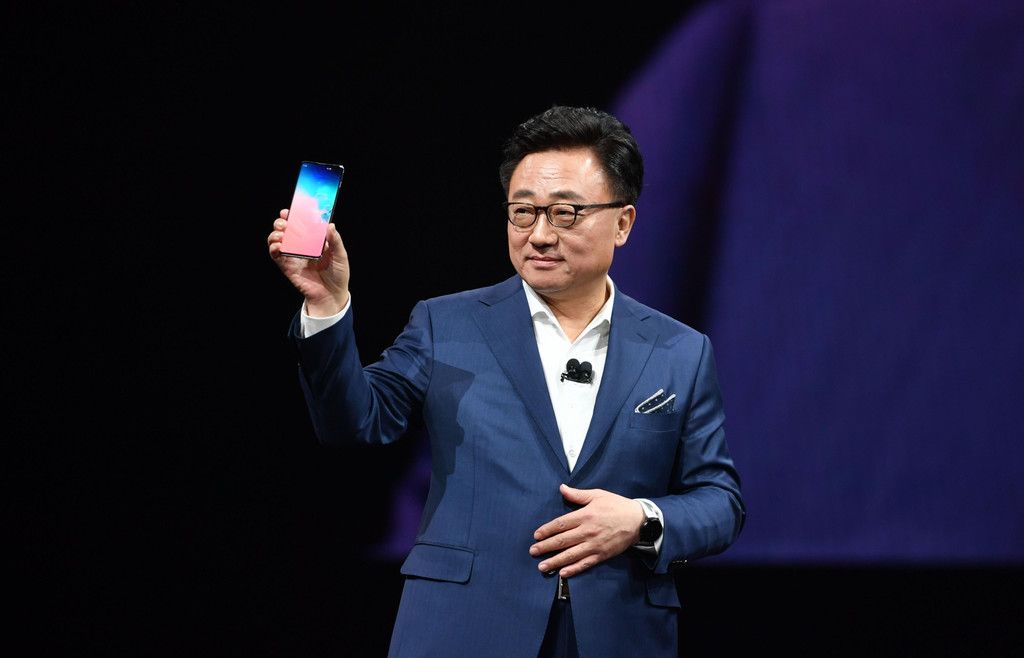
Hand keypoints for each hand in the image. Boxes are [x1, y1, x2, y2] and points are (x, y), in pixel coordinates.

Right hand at [267, 208, 349, 314]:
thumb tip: (330, 225)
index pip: (300, 223)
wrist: (332, 295)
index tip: (291, 210)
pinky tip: (279, 246)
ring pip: (276, 239)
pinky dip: (273, 248)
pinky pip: (275, 255)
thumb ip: (335, 241)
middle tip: (285, 223)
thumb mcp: (340, 255)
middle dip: (281, 222)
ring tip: (282, 234)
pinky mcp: (287, 266)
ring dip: (275, 234)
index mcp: (313, 240)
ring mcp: (292, 255)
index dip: (293, 215)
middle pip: (285, 229)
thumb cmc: (338, 274)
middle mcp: (301, 245)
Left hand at [529, 483, 645, 577]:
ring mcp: (594, 545)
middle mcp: (587, 531)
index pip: (561, 524)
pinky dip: (573, 569)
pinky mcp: (602, 555)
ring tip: (542, 566)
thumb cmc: (617, 506)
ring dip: (555, 561)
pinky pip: (585, 564)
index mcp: (585, 515)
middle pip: (562, 541)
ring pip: (571, 555)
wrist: (639, 521)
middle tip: (533, 551)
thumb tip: (562, 488)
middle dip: (546, 547)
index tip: (536, 535)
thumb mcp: (598, 495)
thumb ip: (578, 494)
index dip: (547, 530)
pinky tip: (563, 573)